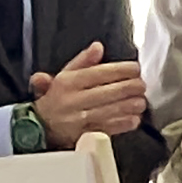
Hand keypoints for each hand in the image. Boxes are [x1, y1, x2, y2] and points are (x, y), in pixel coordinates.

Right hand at [30, 43, 147, 146]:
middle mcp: (73, 100)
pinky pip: (106, 129)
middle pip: (106, 92)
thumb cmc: (55, 99)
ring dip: (128, 106)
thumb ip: (82, 61)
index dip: (119, 70)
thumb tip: (98, 47)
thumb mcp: (64, 75)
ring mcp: (78, 119)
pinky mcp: (83, 135)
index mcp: (68, 82)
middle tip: (142, 85)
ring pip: (109, 111)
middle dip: (129, 88)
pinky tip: (134, 119)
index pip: (98, 73)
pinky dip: (122, 124)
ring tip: (141, 102)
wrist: (40, 126)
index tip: (135, 68)